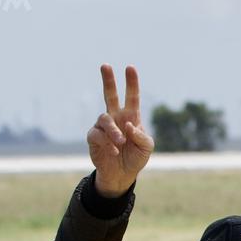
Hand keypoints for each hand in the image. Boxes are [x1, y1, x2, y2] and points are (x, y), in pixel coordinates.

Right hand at [88, 64, 152, 197]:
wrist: (122, 175)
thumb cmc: (136, 157)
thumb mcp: (146, 148)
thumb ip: (141, 135)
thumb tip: (129, 124)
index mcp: (131, 117)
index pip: (132, 97)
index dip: (131, 83)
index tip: (130, 68)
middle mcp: (116, 117)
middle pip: (110, 95)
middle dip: (108, 80)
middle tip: (105, 65)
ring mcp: (103, 126)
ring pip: (105, 118)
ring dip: (114, 131)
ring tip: (121, 142)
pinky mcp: (94, 137)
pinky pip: (97, 134)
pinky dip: (107, 143)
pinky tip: (114, 151)